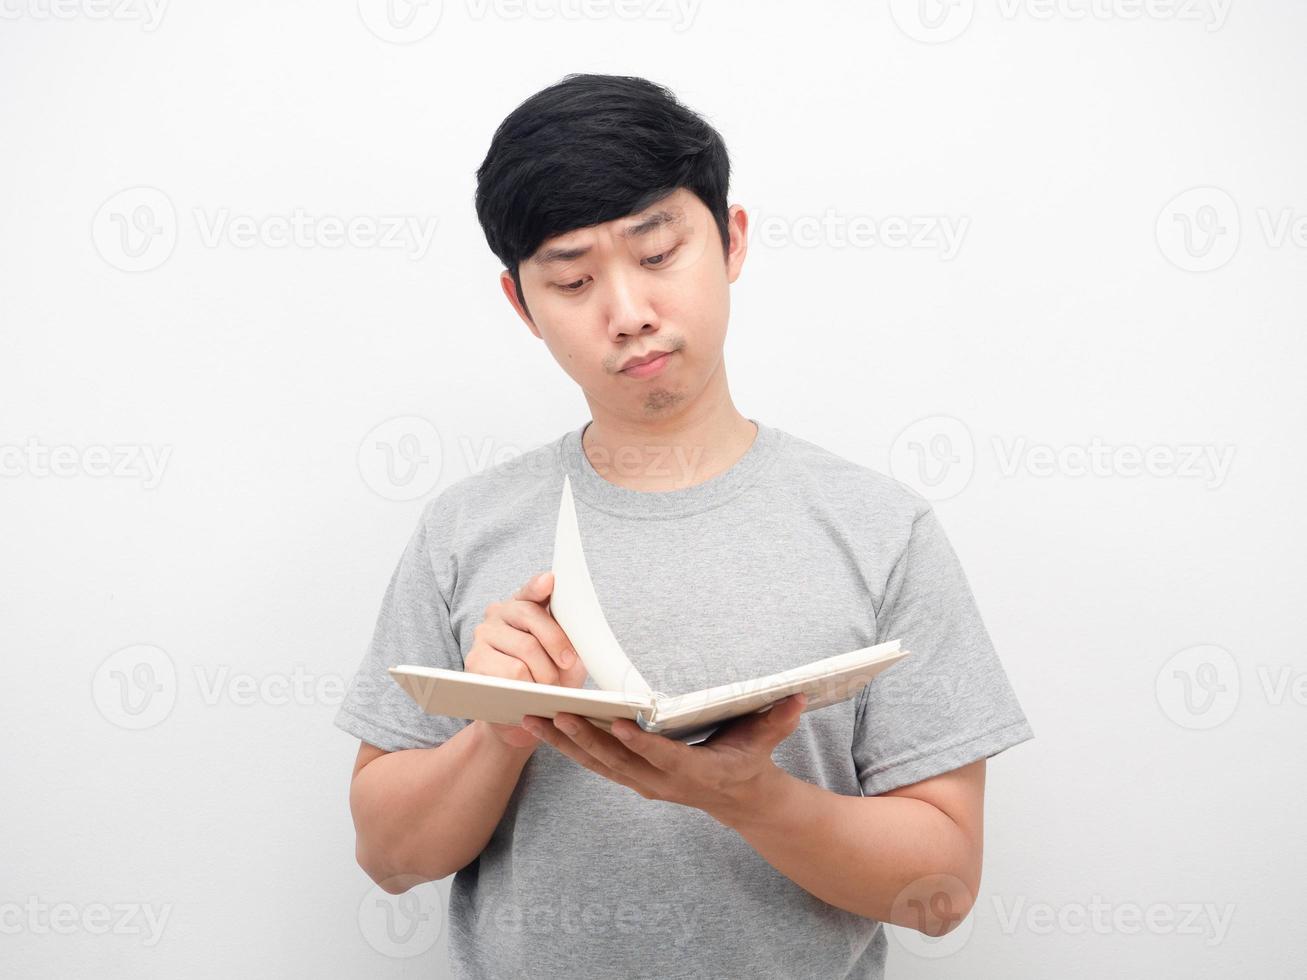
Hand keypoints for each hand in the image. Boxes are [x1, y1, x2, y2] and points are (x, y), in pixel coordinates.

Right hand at [465, 571, 587, 748]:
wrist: (524, 712)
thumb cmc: (550, 677)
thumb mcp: (566, 654)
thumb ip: (570, 635)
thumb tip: (583, 628)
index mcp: (523, 604)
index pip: (531, 589)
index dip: (539, 585)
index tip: (550, 581)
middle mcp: (499, 613)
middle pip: (532, 617)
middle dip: (556, 642)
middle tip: (568, 664)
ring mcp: (484, 635)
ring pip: (524, 648)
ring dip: (545, 672)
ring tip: (550, 686)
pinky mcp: (475, 661)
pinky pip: (510, 672)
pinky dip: (528, 685)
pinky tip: (531, 692)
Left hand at [520, 693, 807, 822]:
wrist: (740, 800)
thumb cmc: (749, 760)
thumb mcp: (766, 739)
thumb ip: (778, 719)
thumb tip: (796, 697)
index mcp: (693, 773)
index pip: (661, 758)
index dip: (639, 744)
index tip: (616, 724)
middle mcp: (661, 783)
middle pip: (616, 762)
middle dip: (583, 739)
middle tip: (554, 714)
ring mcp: (642, 783)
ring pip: (595, 765)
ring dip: (562, 743)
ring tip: (531, 719)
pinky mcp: (630, 778)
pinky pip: (592, 764)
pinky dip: (566, 747)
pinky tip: (541, 728)